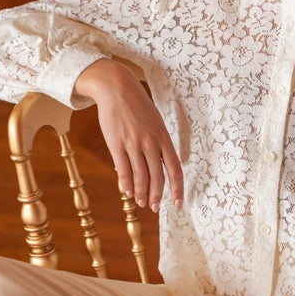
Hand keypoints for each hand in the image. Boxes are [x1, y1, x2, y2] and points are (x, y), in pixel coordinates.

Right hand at [74, 58, 182, 210]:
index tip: (177, 204)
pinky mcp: (117, 144)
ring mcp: (134, 144)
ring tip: (140, 202)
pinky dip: (126, 184)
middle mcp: (151, 143)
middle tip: (153, 207)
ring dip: (140, 193)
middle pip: (157, 177)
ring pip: (140, 177)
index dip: (177, 189)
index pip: (175, 170)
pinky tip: (127, 192)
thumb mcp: (155, 122)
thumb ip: (158, 143)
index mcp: (164, 138)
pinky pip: (124, 169)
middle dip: (156, 196)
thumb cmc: (137, 106)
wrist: (117, 88)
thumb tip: (158, 165)